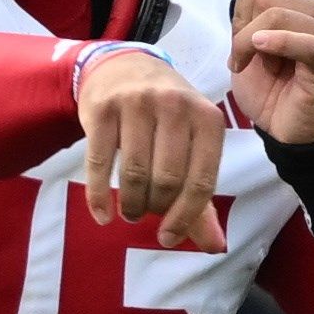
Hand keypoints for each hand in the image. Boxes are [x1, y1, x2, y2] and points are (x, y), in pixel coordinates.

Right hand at [74, 45, 225, 252]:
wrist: (123, 66)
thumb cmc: (165, 114)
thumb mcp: (192, 144)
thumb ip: (201, 197)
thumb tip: (215, 247)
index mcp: (207, 118)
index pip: (201, 180)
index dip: (185, 217)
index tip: (168, 238)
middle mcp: (175, 106)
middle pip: (166, 179)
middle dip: (155, 208)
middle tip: (146, 214)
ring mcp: (136, 104)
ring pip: (134, 173)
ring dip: (131, 204)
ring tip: (129, 212)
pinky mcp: (102, 108)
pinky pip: (99, 163)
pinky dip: (99, 197)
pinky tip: (102, 215)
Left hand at [227, 0, 313, 148]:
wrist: (286, 127)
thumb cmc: (271, 83)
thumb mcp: (249, 36)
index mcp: (306, 0)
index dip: (240, 12)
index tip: (239, 40)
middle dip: (241, 29)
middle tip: (240, 58)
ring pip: (277, 15)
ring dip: (248, 44)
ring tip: (246, 66)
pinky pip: (305, 42)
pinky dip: (278, 42)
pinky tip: (260, 48)